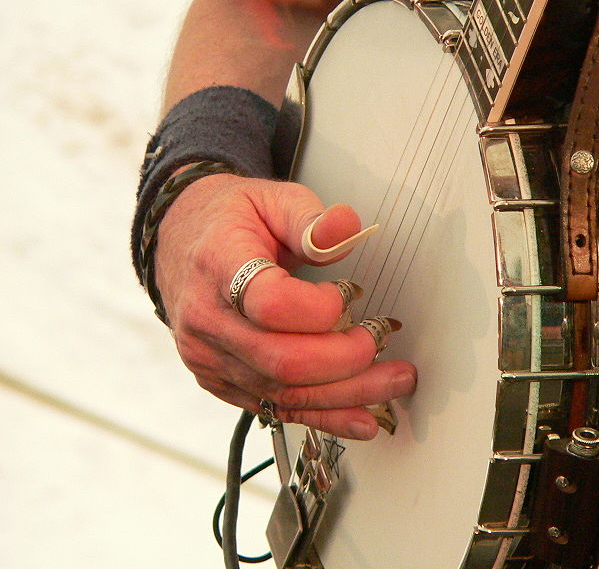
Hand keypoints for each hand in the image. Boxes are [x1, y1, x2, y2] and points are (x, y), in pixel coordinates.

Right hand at [155, 173, 416, 439]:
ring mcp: (212, 358)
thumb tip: (345, 228)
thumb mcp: (272, 200)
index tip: (348, 294)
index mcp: (218, 265)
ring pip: (285, 392)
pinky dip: (325, 416)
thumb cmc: (230, 220)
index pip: (270, 304)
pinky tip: (361, 419)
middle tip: (383, 338)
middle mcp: (208, 320)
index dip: (319, 309)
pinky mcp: (223, 382)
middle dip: (346, 359)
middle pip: (282, 360)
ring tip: (394, 380)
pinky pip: (277, 408)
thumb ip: (311, 219)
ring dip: (348, 392)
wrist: (182, 242)